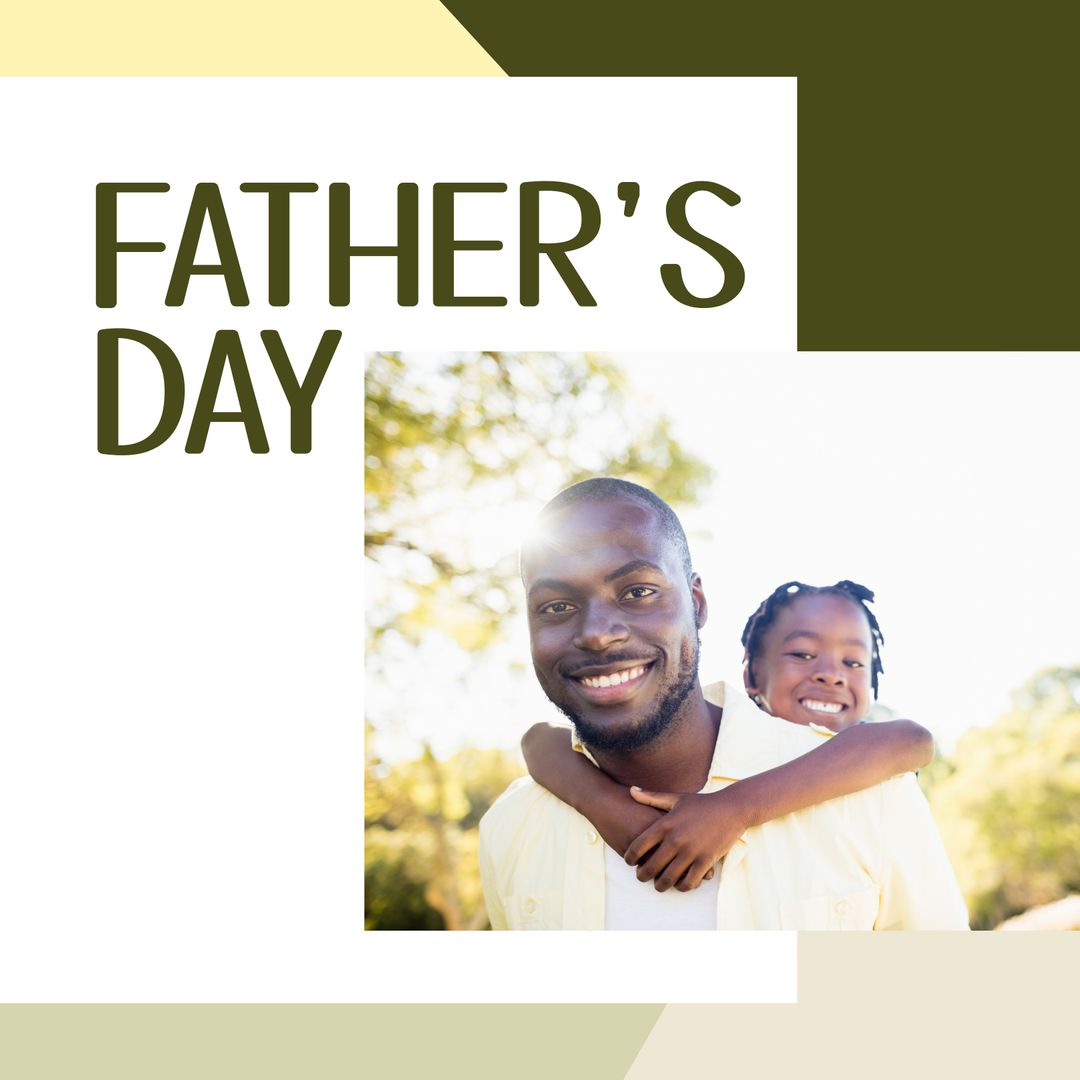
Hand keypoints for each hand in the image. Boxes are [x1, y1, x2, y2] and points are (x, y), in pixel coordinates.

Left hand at [624, 786, 747, 891]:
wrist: (732, 808)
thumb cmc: (702, 803)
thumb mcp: (676, 798)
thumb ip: (651, 797)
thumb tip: (630, 790)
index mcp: (665, 824)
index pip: (638, 846)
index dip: (629, 857)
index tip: (629, 861)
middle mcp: (676, 839)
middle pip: (650, 866)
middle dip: (642, 875)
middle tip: (641, 876)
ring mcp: (691, 852)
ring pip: (668, 878)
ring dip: (660, 885)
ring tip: (658, 884)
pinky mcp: (706, 861)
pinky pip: (689, 882)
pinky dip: (682, 887)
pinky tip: (679, 883)